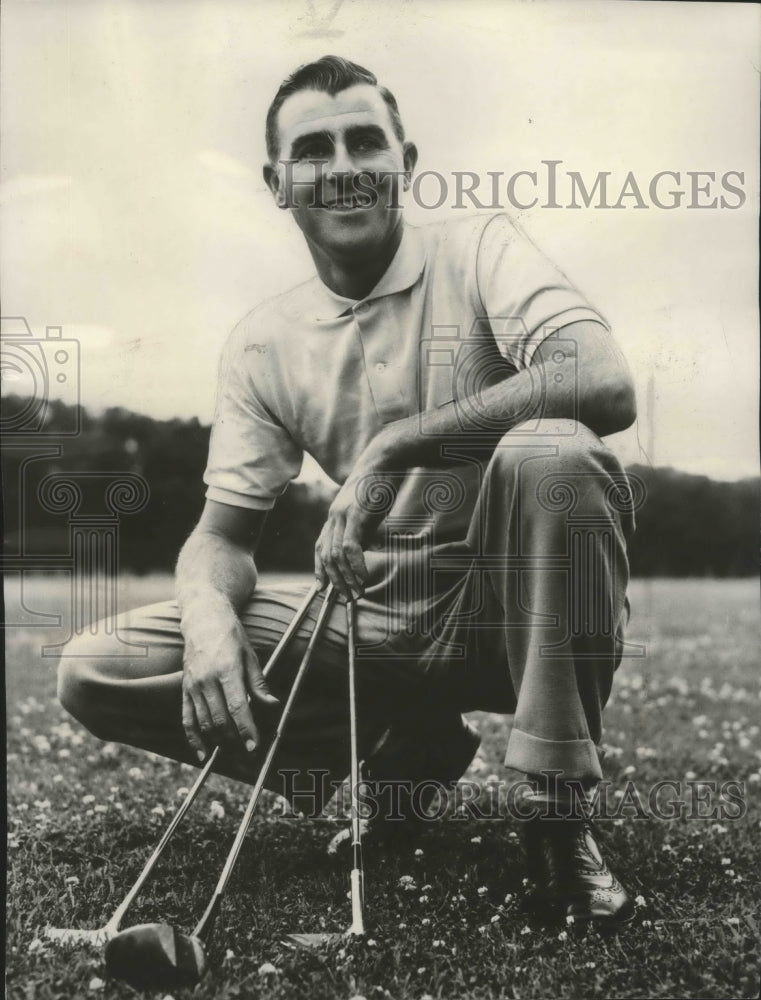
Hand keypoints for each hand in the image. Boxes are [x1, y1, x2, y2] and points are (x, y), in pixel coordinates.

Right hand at [181, 604, 278, 759]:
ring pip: (205, 723)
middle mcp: (207, 680)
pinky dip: (194, 739)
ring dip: (219, 742)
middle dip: (235, 741)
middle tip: (248, 755)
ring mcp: (193, 686)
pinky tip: (203, 754)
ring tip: (233, 754)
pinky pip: (187, 719)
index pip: (237, 707)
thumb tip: (272, 705)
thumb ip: (258, 683)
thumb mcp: (251, 655)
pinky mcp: (185, 689)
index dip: (246, 729)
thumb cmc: (231, 636)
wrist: (203, 620)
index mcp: (227, 669)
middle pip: (220, 720)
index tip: (254, 746)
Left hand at [314, 474, 372, 599]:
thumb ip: (361, 529)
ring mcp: (342, 515)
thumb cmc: (380, 483)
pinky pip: (350, 546)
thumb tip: (362, 550)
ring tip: (357, 592)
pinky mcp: (355, 514)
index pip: (320, 546)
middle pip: (326, 555)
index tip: (322, 587)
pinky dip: (356, 565)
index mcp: (335, 515)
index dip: (319, 568)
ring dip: (346, 577)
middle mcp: (333, 516)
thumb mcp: (367, 510)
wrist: (385, 459)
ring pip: (336, 554)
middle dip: (335, 580)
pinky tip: (363, 576)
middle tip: (347, 597)